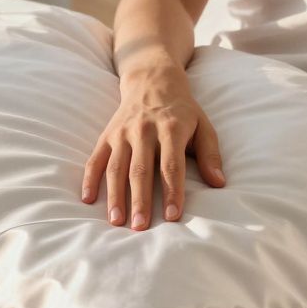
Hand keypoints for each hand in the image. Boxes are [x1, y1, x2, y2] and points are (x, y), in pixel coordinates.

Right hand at [82, 57, 224, 229]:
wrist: (152, 80)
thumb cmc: (182, 110)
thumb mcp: (203, 126)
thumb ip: (210, 154)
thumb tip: (219, 183)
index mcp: (170, 129)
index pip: (171, 165)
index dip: (172, 191)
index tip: (172, 216)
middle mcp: (143, 130)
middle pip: (140, 170)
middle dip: (140, 200)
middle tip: (140, 227)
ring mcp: (122, 133)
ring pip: (116, 167)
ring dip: (114, 195)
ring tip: (116, 221)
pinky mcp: (107, 135)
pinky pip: (95, 158)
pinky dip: (90, 178)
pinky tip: (87, 199)